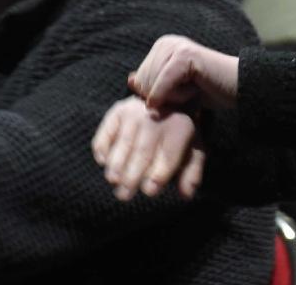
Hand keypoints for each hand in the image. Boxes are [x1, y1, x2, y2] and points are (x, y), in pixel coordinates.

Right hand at [91, 97, 205, 200]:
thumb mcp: (193, 149)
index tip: (150, 191)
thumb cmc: (178, 134)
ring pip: (123, 144)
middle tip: (124, 195)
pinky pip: (107, 132)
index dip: (159, 174)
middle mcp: (157, 118)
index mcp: (180, 128)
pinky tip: (103, 162)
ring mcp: (135, 113)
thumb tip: (187, 194)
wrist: (168, 99)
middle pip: (143, 151)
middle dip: (132, 176)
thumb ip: (191, 173)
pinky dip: (102, 148)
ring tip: (114, 181)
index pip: (168, 154)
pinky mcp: (118, 112)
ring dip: (116, 165)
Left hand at [129, 35, 239, 113]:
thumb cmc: (208, 91)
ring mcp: (175, 46)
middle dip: (166, 97)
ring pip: (153, 86)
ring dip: (175, 97)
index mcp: (160, 49)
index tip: (183, 92)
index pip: (139, 82)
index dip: (159, 97)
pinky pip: (164, 85)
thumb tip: (131, 79)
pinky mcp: (184, 55)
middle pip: (144, 84)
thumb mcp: (175, 93)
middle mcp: (165, 43)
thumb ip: (153, 87)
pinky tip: (194, 91)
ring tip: (195, 87)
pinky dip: (175, 96)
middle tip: (191, 90)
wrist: (239, 88)